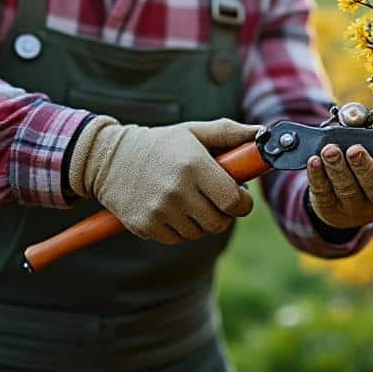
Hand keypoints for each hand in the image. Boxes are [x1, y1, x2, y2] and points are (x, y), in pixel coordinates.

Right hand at [69, 116, 258, 244]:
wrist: (109, 159)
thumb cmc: (161, 144)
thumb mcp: (194, 132)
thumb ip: (230, 133)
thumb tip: (263, 135)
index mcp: (194, 165)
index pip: (235, 201)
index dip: (242, 202)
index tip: (238, 195)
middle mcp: (177, 190)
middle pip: (220, 222)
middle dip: (223, 213)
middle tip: (214, 198)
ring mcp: (159, 211)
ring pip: (199, 233)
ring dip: (201, 221)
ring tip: (190, 200)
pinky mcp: (145, 226)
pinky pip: (178, 239)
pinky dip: (180, 228)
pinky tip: (171, 209)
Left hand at [306, 143, 372, 229]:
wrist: (342, 202)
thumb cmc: (364, 167)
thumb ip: (368, 137)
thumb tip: (353, 119)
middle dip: (364, 167)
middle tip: (355, 150)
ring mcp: (354, 208)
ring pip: (346, 188)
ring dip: (337, 167)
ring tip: (330, 150)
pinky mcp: (330, 208)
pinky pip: (323, 192)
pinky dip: (318, 175)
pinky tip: (314, 161)